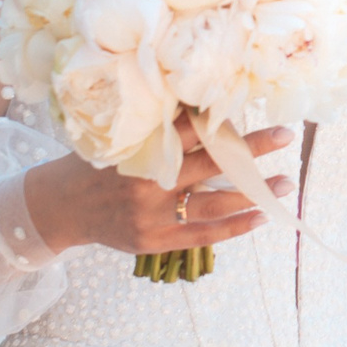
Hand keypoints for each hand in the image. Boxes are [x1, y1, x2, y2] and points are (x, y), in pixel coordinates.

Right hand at [19, 119, 290, 256]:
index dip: (223, 118)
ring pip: (213, 204)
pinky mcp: (153, 241)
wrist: (60, 207)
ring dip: (253, 194)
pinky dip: (233, 227)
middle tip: (286, 136)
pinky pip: (202, 235)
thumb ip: (157, 130)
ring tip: (283, 184)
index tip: (255, 106)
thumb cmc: (94, 165)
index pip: (189, 130)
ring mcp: (151, 215)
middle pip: (210, 164)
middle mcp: (147, 183)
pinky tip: (259, 217)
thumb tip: (204, 109)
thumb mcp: (119, 138)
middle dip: (251, 151)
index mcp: (139, 150)